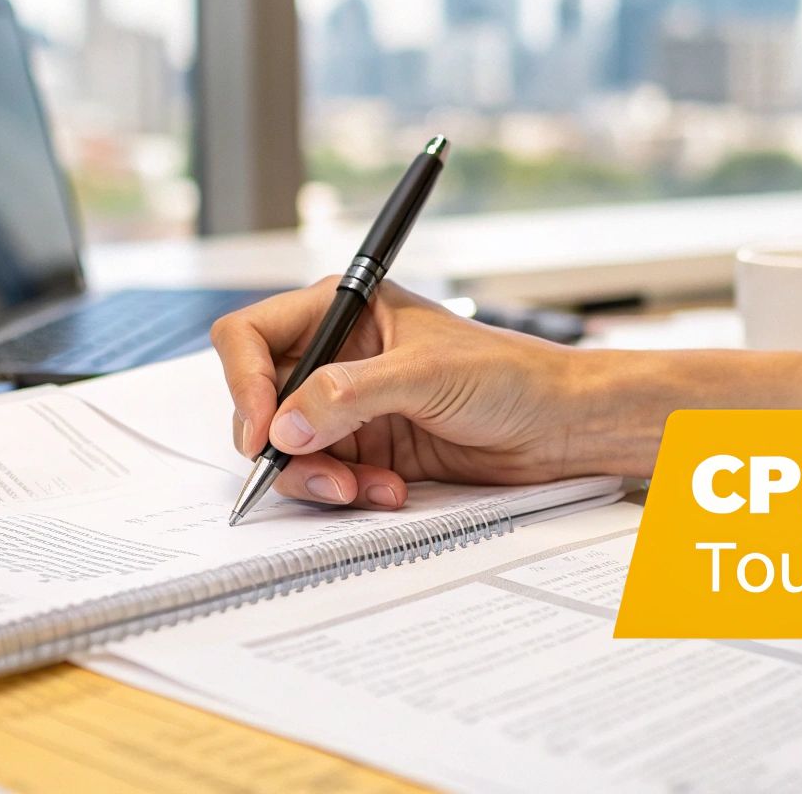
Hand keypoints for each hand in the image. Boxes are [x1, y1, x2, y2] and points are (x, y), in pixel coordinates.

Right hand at [210, 279, 617, 509]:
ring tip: (360, 487)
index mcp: (344, 311)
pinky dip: (348, 491)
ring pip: (290, 448)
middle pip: (262, 401)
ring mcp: (350, 406)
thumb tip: (287, 422)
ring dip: (317, 475)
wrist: (558, 425)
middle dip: (280, 442)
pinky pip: (328, 476)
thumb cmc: (508, 373)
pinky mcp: (369, 448)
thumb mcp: (425, 374)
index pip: (252, 336)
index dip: (244, 381)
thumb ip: (349, 394)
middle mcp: (338, 356)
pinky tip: (389, 490)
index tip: (264, 427)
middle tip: (311, 468)